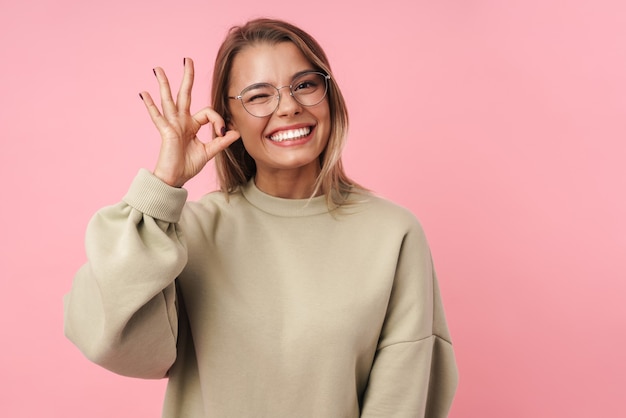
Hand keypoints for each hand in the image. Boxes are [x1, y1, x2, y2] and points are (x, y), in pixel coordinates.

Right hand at [139, 58, 239, 186]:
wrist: (174, 179)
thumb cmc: (187, 166)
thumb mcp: (209, 152)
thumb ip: (221, 141)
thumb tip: (236, 132)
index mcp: (191, 125)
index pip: (207, 112)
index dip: (218, 120)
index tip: (222, 132)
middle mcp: (181, 121)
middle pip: (184, 94)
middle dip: (187, 77)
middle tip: (187, 59)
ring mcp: (172, 125)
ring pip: (168, 100)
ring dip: (163, 83)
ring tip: (158, 69)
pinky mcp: (165, 131)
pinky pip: (157, 116)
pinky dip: (150, 105)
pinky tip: (143, 93)